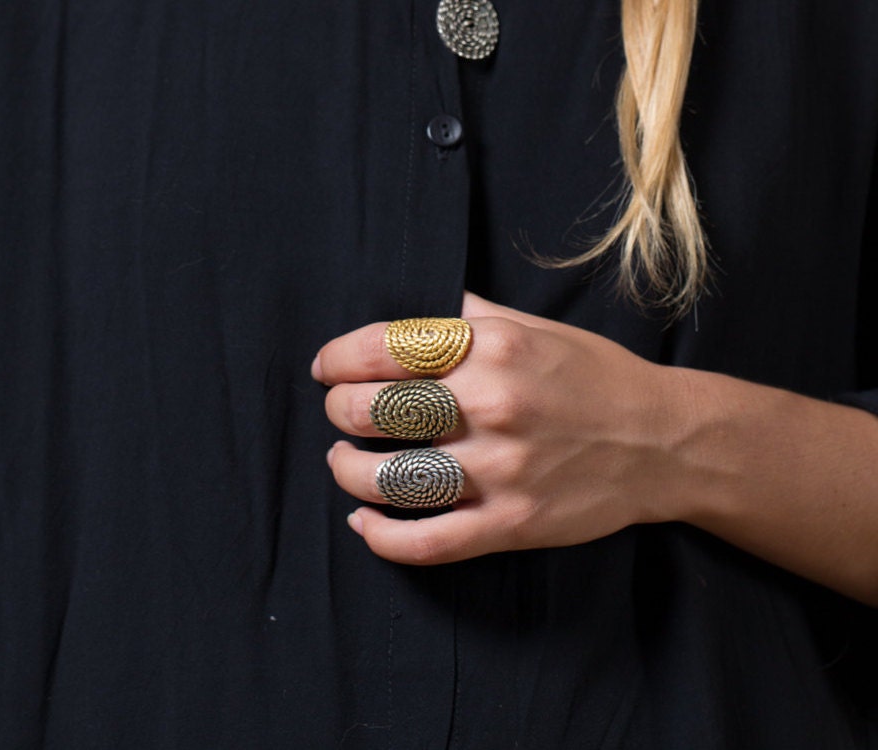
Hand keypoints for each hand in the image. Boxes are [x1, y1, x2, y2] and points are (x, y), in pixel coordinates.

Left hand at [312, 291, 691, 564]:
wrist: (666, 442)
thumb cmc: (596, 378)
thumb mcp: (538, 328)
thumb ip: (473, 316)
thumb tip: (416, 307)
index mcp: (494, 348)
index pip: (383, 348)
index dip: (337, 359)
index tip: (326, 369)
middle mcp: (493, 405)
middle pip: (372, 411)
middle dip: (337, 411)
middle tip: (340, 414)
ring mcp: (502, 470)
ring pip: (388, 479)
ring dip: (348, 471)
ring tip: (344, 462)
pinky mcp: (513, 523)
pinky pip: (427, 541)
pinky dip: (381, 538)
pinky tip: (364, 524)